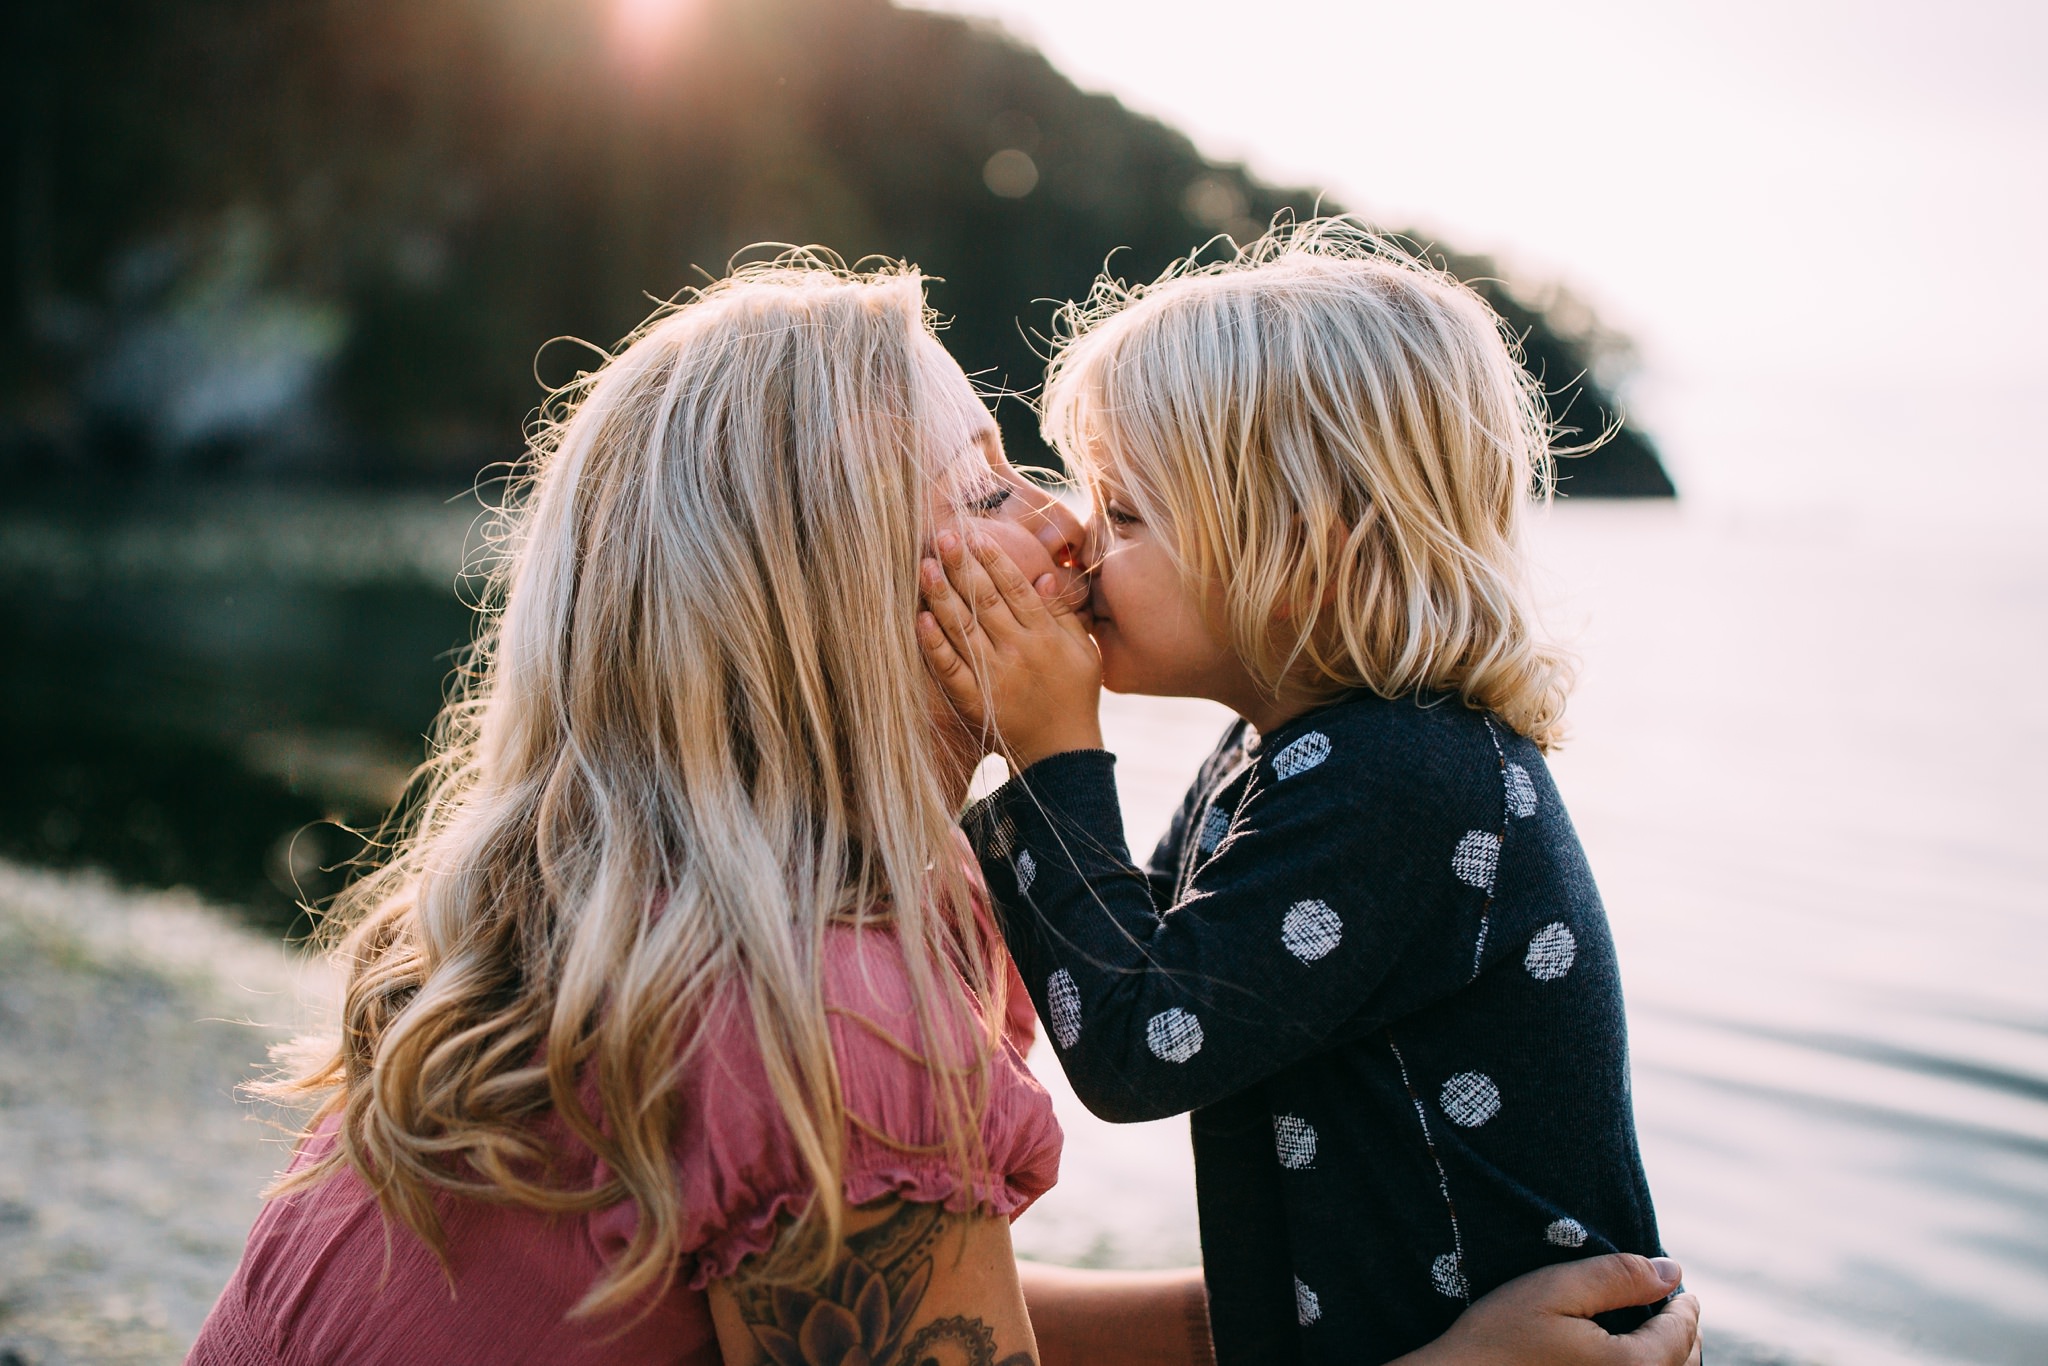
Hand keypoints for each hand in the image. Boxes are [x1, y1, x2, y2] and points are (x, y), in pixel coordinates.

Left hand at [919, 528, 1104, 767]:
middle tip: (942, 536)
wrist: (1062, 752)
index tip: (974, 534)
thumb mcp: (1084, 652)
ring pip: (963, 628)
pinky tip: (919, 620)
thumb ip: (1064, 614)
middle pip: (985, 600)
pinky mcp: (975, 700)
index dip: (993, 559)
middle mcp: (1019, 651)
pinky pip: (950, 668)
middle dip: (962, 566)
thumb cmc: (1076, 696)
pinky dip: (934, 644)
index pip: (1015, 588)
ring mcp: (995, 676)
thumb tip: (1044, 576)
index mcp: (1045, 636)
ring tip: (924, 567)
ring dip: (942, 596)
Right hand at [1396, 1255, 1700, 1365]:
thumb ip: (1617, 1277)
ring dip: (1670, 1358)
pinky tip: (1628, 1360)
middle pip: (1684, 1363)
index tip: (1678, 1286)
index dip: (1683, 1304)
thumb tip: (1672, 1270)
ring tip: (1656, 1333)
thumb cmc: (1496, 1341)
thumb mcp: (1553, 1291)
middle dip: (1683, 1333)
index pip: (1681, 1332)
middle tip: (1671, 1306)